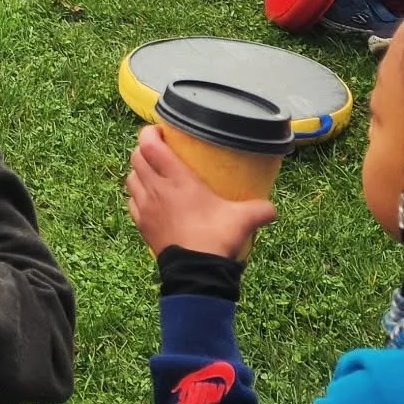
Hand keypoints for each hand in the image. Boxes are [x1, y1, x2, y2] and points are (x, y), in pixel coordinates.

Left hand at [127, 126, 276, 259]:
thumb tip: (272, 209)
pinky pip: (132, 202)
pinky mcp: (142, 225)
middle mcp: (156, 188)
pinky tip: (150, 200)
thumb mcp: (243, 219)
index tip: (161, 131)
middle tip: (160, 151)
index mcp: (176, 179)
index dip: (150, 133)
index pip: (150, 145)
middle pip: (136, 157)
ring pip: (131, 178)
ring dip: (139, 171)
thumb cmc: (216, 238)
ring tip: (154, 173)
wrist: (195, 272)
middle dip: (144, 149)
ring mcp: (145, 207)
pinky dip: (137, 195)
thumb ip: (260, 209)